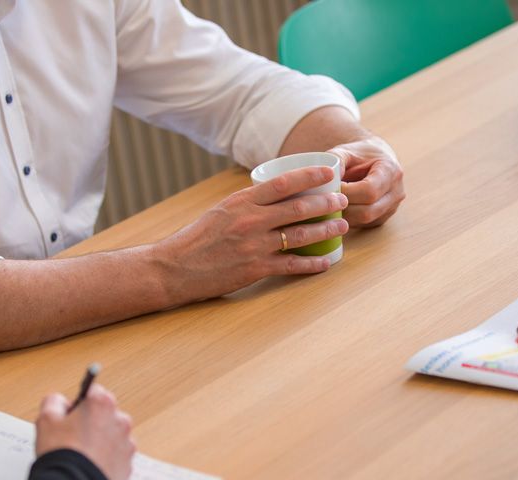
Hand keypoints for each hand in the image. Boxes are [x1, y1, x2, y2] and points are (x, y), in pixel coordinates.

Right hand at [36, 384, 135, 479]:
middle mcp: (120, 420)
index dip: (79, 403)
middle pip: (106, 413)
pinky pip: (116, 456)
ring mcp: (126, 443)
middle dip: (92, 421)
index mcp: (102, 404)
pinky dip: (106, 458)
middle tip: (73, 437)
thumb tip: (60, 402)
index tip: (70, 414)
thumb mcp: (46, 419)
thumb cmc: (61, 453)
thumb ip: (54, 402)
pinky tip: (90, 466)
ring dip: (101, 440)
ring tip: (82, 454)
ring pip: (112, 435)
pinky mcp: (128, 464)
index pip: (93, 391)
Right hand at [153, 166, 349, 303]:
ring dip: (326, 230)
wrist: (174, 267)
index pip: (283, 183)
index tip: (328, 173)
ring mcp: (254, 245)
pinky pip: (291, 264)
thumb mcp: (221, 212)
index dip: (309, 176)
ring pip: (300, 235)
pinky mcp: (255, 269)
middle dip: (326, 203)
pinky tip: (325, 262)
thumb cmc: (197, 239)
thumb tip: (275, 198)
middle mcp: (250, 220)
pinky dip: (312, 264)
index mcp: (241, 202)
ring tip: (342, 226)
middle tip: (343, 201)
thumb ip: (248, 205)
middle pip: (298, 208)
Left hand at [329, 135, 404, 227]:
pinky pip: (364, 225)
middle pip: (368, 210)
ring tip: (330, 204)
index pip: (369, 190)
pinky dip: (348, 219)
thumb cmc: (359, 154)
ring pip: (365, 220)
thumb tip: (327, 178)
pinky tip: (338, 209)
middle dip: (343, 207)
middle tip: (326, 199)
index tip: (332, 187)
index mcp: (390, 170)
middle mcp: (396, 192)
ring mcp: (392, 207)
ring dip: (344, 215)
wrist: (376, 158)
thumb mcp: (347, 150)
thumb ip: (336, 160)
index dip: (347, 192)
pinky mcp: (383, 218)